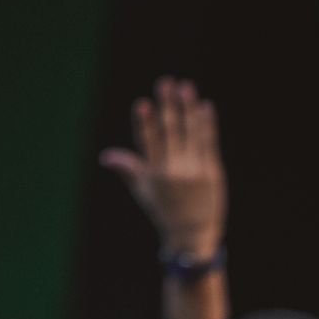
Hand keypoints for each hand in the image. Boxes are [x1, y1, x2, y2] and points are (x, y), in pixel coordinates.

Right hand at [100, 78, 226, 256]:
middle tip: (166, 83)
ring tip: (186, 86)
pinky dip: (207, 124)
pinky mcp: (212, 172)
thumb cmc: (164, 211)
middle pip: (171, 132)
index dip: (146, 123)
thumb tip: (105, 156)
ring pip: (192, 133)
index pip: (149, 143)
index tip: (143, 104)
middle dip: (169, 106)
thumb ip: (128, 168)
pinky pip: (209, 143)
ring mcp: (196, 171)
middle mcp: (175, 171)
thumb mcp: (143, 191)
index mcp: (155, 174)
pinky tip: (205, 107)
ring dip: (189, 108)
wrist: (193, 236)